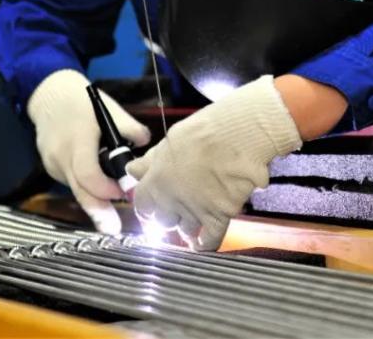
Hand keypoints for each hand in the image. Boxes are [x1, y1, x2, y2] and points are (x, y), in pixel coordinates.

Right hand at [27, 69, 150, 233]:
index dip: (106, 188)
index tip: (122, 192)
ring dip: (94, 196)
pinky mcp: (50, 167)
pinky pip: (71, 181)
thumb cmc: (82, 101)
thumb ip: (130, 129)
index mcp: (78, 140)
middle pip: (80, 191)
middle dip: (98, 212)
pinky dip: (85, 184)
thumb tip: (147, 148)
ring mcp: (53, 163)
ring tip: (111, 202)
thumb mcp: (109, 109)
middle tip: (113, 229)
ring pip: (76, 188)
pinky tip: (95, 179)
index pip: (88, 174)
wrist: (49, 95)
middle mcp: (62, 155)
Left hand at [126, 75, 300, 249]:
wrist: (240, 135)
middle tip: (177, 207)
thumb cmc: (207, 129)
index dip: (147, 206)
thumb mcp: (172, 139)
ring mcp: (196, 209)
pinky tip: (203, 243)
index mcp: (157, 179)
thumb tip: (133, 170)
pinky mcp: (220, 216)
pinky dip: (206, 244)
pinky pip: (209, 240)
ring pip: (184, 230)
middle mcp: (172, 198)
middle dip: (168, 216)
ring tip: (193, 220)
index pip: (142, 204)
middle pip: (162, 220)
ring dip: (187, 227)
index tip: (153, 206)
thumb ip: (152, 160)